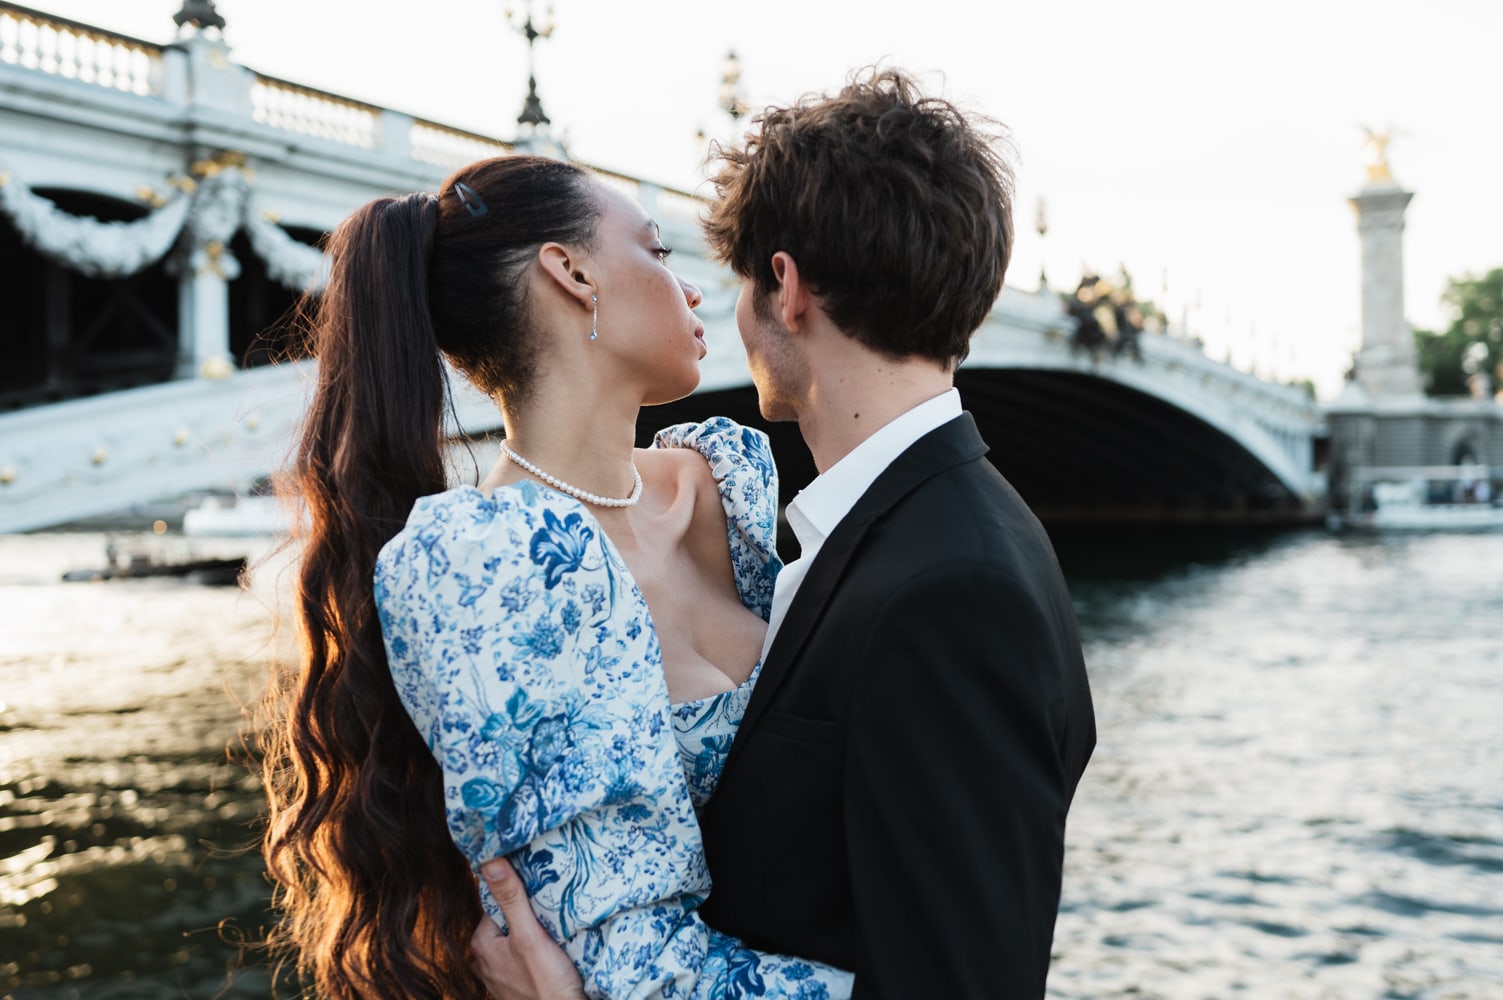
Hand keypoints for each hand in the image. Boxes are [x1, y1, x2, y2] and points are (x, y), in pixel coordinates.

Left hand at [470, 857, 586, 999]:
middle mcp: (484, 959)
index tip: (538, 893)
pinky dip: (536, 952)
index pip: (497, 903)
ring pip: (516, 939)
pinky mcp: (514, 984)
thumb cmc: (545, 983)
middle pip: (508, 920)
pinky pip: (523, 957)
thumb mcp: (529, 935)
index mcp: (481, 943)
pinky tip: (551, 954)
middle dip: (527, 915)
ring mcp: (499, 974)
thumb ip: (511, 898)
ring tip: (553, 932)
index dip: (519, 895)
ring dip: (533, 933)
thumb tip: (490, 861)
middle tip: (549, 914)